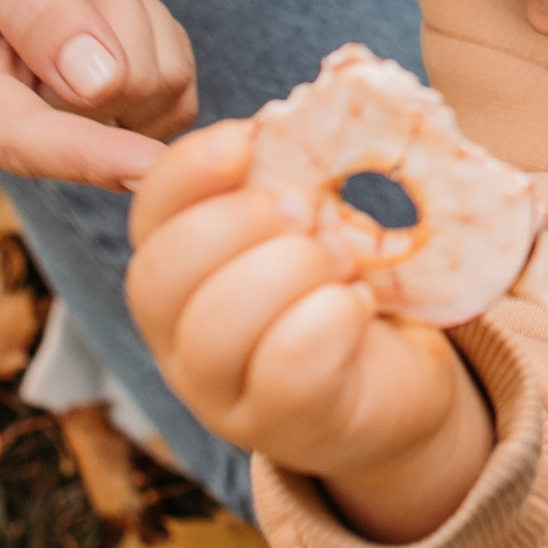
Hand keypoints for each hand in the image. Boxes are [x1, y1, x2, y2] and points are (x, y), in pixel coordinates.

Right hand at [0, 0, 194, 189]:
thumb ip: (37, 6)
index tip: (156, 168)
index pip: (25, 140)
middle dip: (113, 0)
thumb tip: (97, 86)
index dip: (93, 156)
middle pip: (114, 93)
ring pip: (157, 83)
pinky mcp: (106, 117)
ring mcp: (57, 129)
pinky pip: (175, 84)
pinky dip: (154, 26)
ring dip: (133, 3)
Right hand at [125, 123, 493, 527]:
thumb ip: (298, 182)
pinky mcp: (283, 428)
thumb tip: (315, 119)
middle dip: (236, 225)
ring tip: (345, 258)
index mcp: (179, 270)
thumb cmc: (346, 288)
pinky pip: (286, 372)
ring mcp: (222, 393)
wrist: (398, 385)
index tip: (246, 138)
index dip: (188, 172)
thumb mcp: (319, 226)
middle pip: (160, 276)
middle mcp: (180, 336)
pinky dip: (329, 321)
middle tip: (308, 209)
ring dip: (287, 273)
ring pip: (215, 329)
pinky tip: (360, 305)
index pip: (150, 216)